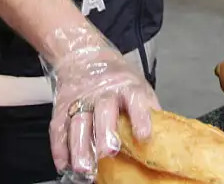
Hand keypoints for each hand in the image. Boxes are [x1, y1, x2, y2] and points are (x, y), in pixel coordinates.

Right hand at [41, 26, 160, 178]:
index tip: (144, 136)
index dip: (140, 118)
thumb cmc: (118, 78)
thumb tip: (165, 137)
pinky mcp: (63, 106)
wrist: (84, 56)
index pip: (135, 100)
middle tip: (108, 153)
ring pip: (78, 122)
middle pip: (103, 111)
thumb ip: (148, 109)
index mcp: (127, 87)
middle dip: (105, 133)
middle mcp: (103, 93)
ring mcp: (81, 99)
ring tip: (83, 167)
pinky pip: (59, 127)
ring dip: (79, 146)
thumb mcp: (139, 86)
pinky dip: (59, 147)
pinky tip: (63, 164)